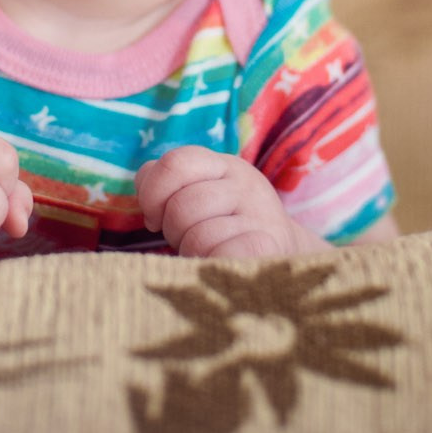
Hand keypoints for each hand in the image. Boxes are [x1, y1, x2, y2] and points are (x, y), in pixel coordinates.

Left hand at [136, 147, 318, 258]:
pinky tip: (220, 268)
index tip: (155, 218)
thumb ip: (165, 186)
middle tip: (187, 241)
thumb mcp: (198, 198)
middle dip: (173, 231)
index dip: (153, 194)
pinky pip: (224, 255)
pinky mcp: (271, 246)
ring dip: (193, 253)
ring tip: (205, 254)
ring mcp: (260, 214)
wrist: (285, 260)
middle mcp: (244, 183)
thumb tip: (146, 189)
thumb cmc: (224, 231)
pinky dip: (213, 265)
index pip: (174, 163)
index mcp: (221, 165)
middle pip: (182, 205)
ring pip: (199, 236)